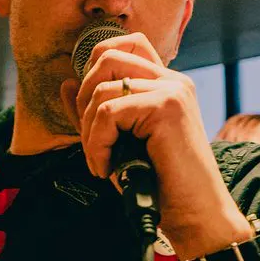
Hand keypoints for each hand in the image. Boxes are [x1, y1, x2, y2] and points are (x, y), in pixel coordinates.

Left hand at [62, 34, 250, 258]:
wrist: (195, 216)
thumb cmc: (160, 185)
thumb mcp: (119, 143)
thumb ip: (94, 113)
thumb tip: (64, 83)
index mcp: (168, 85)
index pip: (127, 44)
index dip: (97, 63)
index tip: (90, 110)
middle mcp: (173, 81)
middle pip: (108, 57)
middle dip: (85, 100)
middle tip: (92, 143)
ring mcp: (172, 91)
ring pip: (102, 89)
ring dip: (89, 131)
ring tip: (101, 161)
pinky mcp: (167, 107)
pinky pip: (108, 113)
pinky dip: (97, 145)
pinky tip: (107, 169)